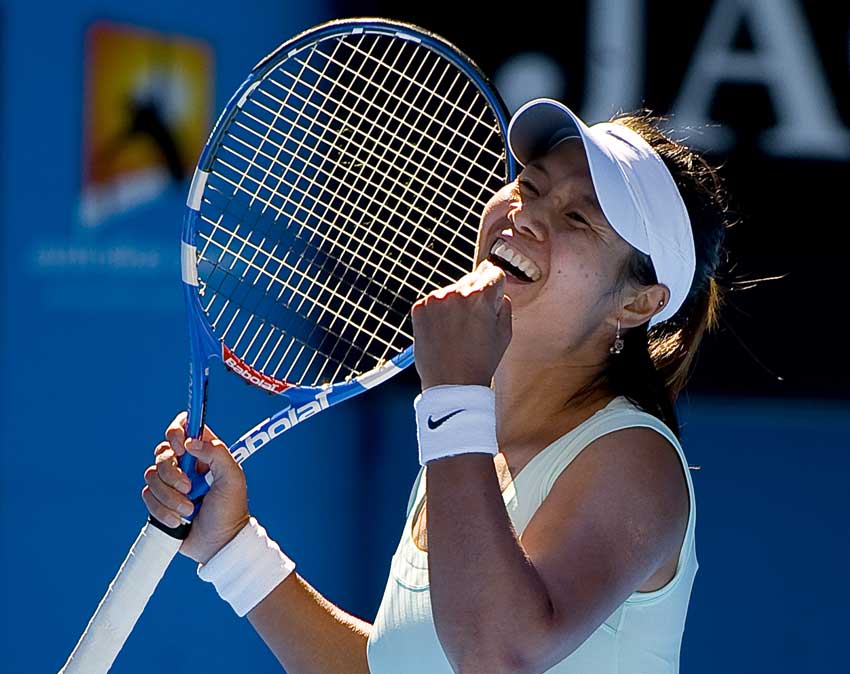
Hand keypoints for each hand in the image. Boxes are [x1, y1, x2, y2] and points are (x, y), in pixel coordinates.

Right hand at [141, 412, 249, 562]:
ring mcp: (171, 483)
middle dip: (173, 473)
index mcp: (204, 454)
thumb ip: (217, 454)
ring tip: (189, 510)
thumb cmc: (230, 510)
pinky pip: (148, 496)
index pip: (184, 428)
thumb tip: (191, 442)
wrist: (218, 544)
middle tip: (189, 488)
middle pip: (162, 452)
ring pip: (152, 475)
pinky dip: (162, 510)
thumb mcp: (232, 478)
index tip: (181, 447)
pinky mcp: (159, 501)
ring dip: (170, 496)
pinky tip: (179, 521)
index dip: (177, 431)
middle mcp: (185, 465)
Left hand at [411, 259, 511, 390]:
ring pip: (452, 291)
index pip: (493, 273)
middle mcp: (456, 293)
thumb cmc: (480, 362)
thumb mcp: (504, 334)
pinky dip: (440, 312)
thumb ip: (504, 305)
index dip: (496, 286)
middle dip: (476, 296)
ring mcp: (435, 300)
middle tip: (474, 322)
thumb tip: (498, 292)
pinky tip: (445, 332)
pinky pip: (435, 302)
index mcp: (480, 298)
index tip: (493, 297)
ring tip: (458, 331)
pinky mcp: (419, 309)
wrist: (451, 384)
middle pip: (472, 280)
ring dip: (456, 304)